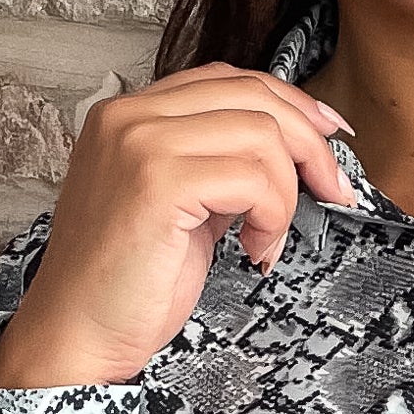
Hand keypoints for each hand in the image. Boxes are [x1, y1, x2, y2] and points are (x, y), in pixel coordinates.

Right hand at [0, 63, 356, 390]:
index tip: (329, 139)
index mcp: (129, 114)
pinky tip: (255, 250)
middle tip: (334, 190)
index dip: (289, 104)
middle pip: (252, 95)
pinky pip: (253, 178)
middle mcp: (129, 115)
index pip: (228, 79)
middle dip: (309, 144)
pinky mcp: (158, 182)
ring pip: (262, 135)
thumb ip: (217, 165)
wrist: (78, 334)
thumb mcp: (180, 205)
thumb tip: (288, 151)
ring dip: (287, 194)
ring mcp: (140, 144)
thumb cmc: (126, 283)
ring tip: (268, 239)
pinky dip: (272, 216)